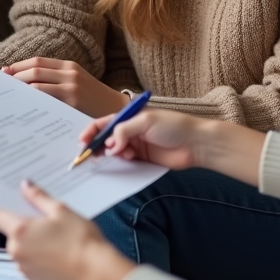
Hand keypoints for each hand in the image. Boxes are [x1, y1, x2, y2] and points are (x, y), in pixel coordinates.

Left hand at [0, 181, 134, 279]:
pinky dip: (37, 253)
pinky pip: (29, 260)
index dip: (3, 205)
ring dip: (31, 239)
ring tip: (55, 234)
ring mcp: (24, 267)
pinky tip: (56, 248)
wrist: (96, 273)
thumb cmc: (80, 243)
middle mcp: (17, 252)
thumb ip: (38, 197)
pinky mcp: (33, 278)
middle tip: (43, 216)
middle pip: (9, 230)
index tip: (13, 200)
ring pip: (20, 246)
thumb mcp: (60, 210)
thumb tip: (27, 187)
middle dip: (23, 222)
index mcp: (19, 231)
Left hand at [3, 58, 126, 117]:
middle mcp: (69, 72)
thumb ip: (57, 80)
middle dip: (14, 76)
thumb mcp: (78, 82)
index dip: (18, 66)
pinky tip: (22, 105)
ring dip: (19, 87)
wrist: (117, 110)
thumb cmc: (94, 100)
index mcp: (69, 66)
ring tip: (7, 94)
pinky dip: (31, 98)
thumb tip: (29, 84)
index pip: (37, 61)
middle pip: (34, 69)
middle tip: (1, 84)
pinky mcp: (71, 100)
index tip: (4, 72)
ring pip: (37, 82)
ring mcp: (71, 85)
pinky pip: (45, 97)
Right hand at [82, 109, 264, 185]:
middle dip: (97, 145)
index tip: (83, 141)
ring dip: (111, 153)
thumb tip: (109, 143)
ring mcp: (136, 145)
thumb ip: (124, 130)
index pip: (105, 122)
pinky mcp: (143, 160)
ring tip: (118, 154)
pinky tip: (126, 158)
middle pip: (106, 138)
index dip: (92, 131)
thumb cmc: (174, 125)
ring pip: (114, 151)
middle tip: (89, 153)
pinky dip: (121, 161)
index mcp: (130, 116)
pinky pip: (125, 162)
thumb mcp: (146, 121)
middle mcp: (130, 130)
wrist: (196, 144)